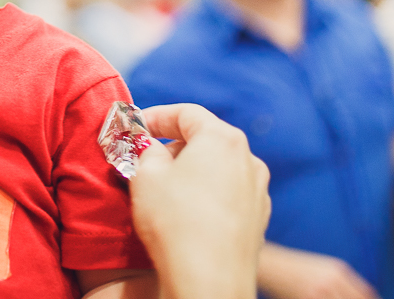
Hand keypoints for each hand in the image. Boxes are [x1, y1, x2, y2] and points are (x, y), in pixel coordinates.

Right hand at [130, 104, 269, 298]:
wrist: (209, 281)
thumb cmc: (176, 222)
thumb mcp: (145, 175)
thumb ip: (144, 150)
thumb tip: (149, 146)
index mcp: (222, 138)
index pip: (186, 113)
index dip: (155, 116)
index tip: (135, 128)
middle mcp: (248, 158)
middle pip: (205, 138)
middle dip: (172, 145)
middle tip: (144, 160)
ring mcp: (258, 190)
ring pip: (218, 167)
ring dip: (191, 171)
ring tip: (163, 189)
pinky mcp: (258, 219)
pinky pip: (228, 194)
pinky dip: (207, 194)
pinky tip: (186, 213)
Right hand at [258, 245, 376, 298]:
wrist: (272, 265)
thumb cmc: (297, 268)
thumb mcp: (324, 268)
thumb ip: (343, 282)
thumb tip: (364, 296)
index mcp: (339, 270)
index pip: (366, 293)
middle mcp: (332, 280)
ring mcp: (320, 291)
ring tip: (325, 297)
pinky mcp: (308, 298)